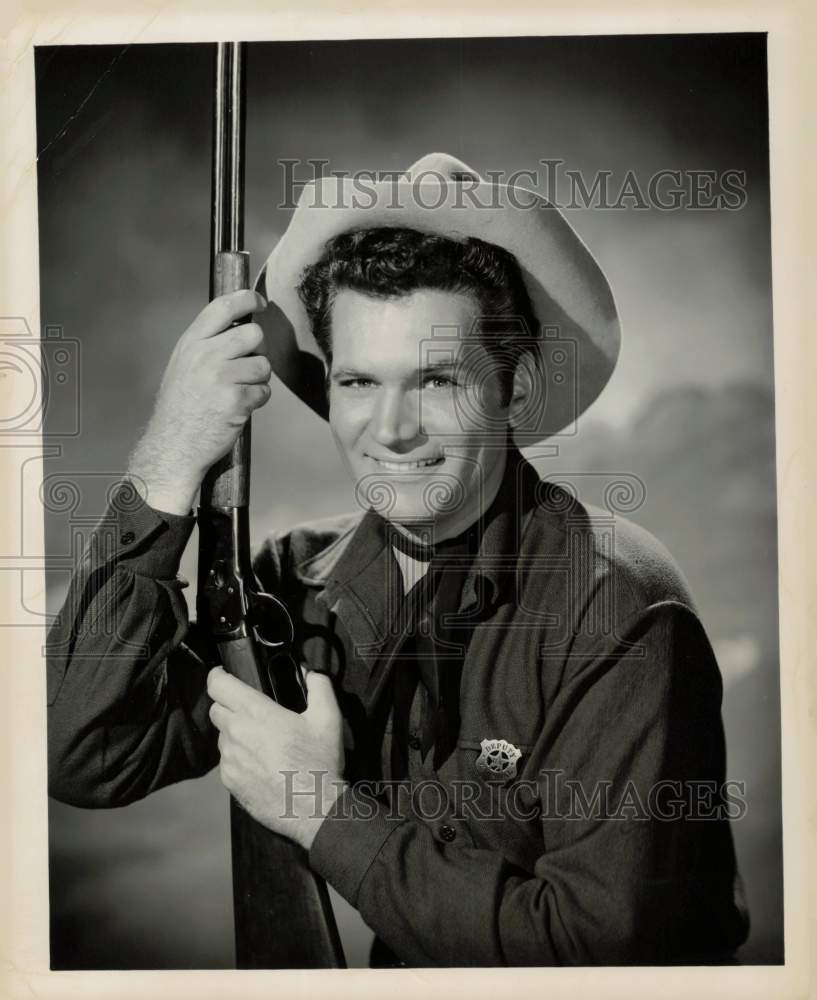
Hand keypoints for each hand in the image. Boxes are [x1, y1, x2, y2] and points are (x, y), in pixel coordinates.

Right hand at [128, 289, 270, 513]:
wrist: (173, 446)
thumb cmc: (180, 408)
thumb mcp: (183, 366)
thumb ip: (206, 344)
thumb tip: (239, 326)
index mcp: (191, 344)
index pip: (223, 308)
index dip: (247, 299)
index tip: (260, 302)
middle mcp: (205, 356)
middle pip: (253, 334)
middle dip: (258, 351)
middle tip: (247, 367)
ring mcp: (221, 378)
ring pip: (263, 365)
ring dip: (258, 380)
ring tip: (238, 392)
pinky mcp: (236, 401)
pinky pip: (264, 392)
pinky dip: (256, 401)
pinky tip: (238, 409)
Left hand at [207, 666, 347, 851]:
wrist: (314, 809)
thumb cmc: (320, 761)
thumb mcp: (328, 717)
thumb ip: (319, 685)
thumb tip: (309, 670)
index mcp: (255, 713)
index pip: (218, 685)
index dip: (217, 676)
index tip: (223, 674)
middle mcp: (236, 734)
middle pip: (216, 709)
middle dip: (228, 705)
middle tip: (250, 710)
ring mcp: (230, 760)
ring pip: (222, 737)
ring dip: (234, 733)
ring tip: (260, 741)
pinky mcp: (229, 782)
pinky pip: (226, 761)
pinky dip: (237, 757)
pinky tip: (260, 763)